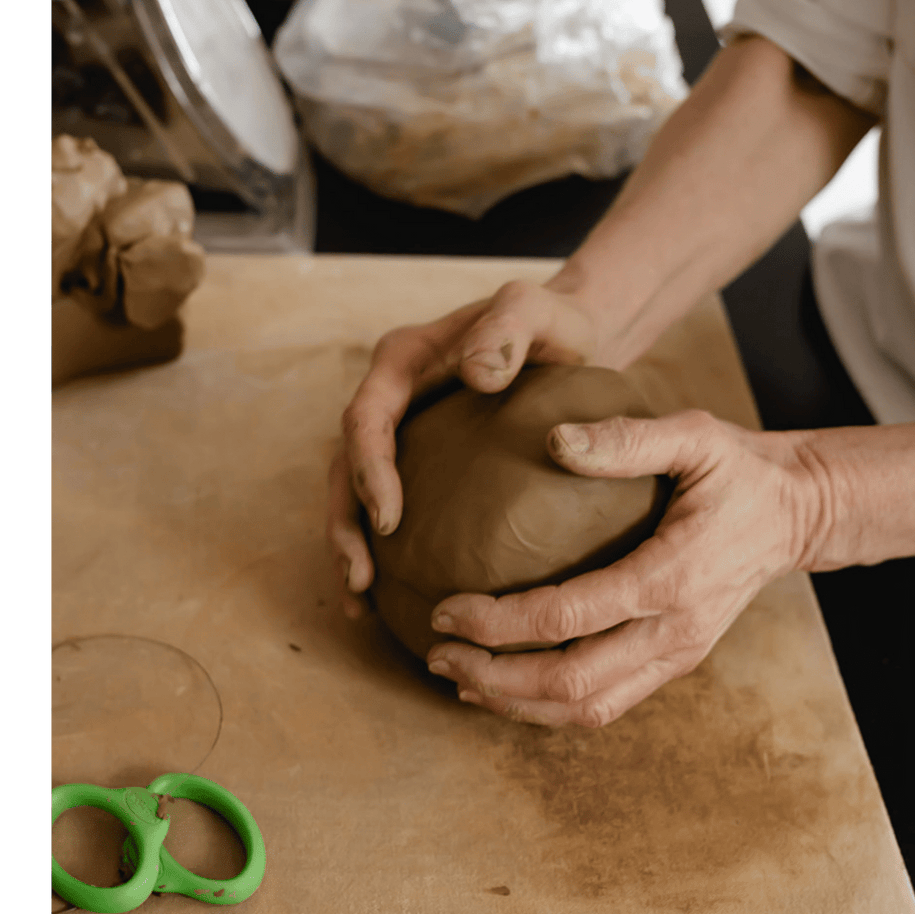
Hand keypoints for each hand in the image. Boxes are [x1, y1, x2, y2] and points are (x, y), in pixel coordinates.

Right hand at [328, 281, 599, 616]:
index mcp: (403, 361)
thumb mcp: (538, 311)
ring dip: (352, 546)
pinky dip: (384, 551)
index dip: (367, 470)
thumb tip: (476, 375)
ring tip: (363, 602)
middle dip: (344, 524)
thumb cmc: (555, 323)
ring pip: (354, 495)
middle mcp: (390, 399)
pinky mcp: (420, 464)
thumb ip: (508, 328)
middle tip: (361, 579)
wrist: (569, 337)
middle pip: (344, 466)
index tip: (388, 519)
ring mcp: (401, 434)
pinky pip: (389, 508)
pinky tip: (393, 601)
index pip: (367, 418)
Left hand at [423, 410, 832, 725]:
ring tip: (461, 680)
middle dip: (495, 678)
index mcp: (672, 577)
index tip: (446, 609)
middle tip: (438, 654)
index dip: (499, 623)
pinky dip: (550, 707)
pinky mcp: (674, 663)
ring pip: (587, 709)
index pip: (568, 617)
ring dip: (517, 705)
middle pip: (571, 684)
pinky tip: (508, 688)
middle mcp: (675, 632)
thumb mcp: (695, 435)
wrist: (799, 514)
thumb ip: (627, 439)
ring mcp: (677, 656)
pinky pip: (606, 704)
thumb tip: (556, 440)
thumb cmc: (740, 469)